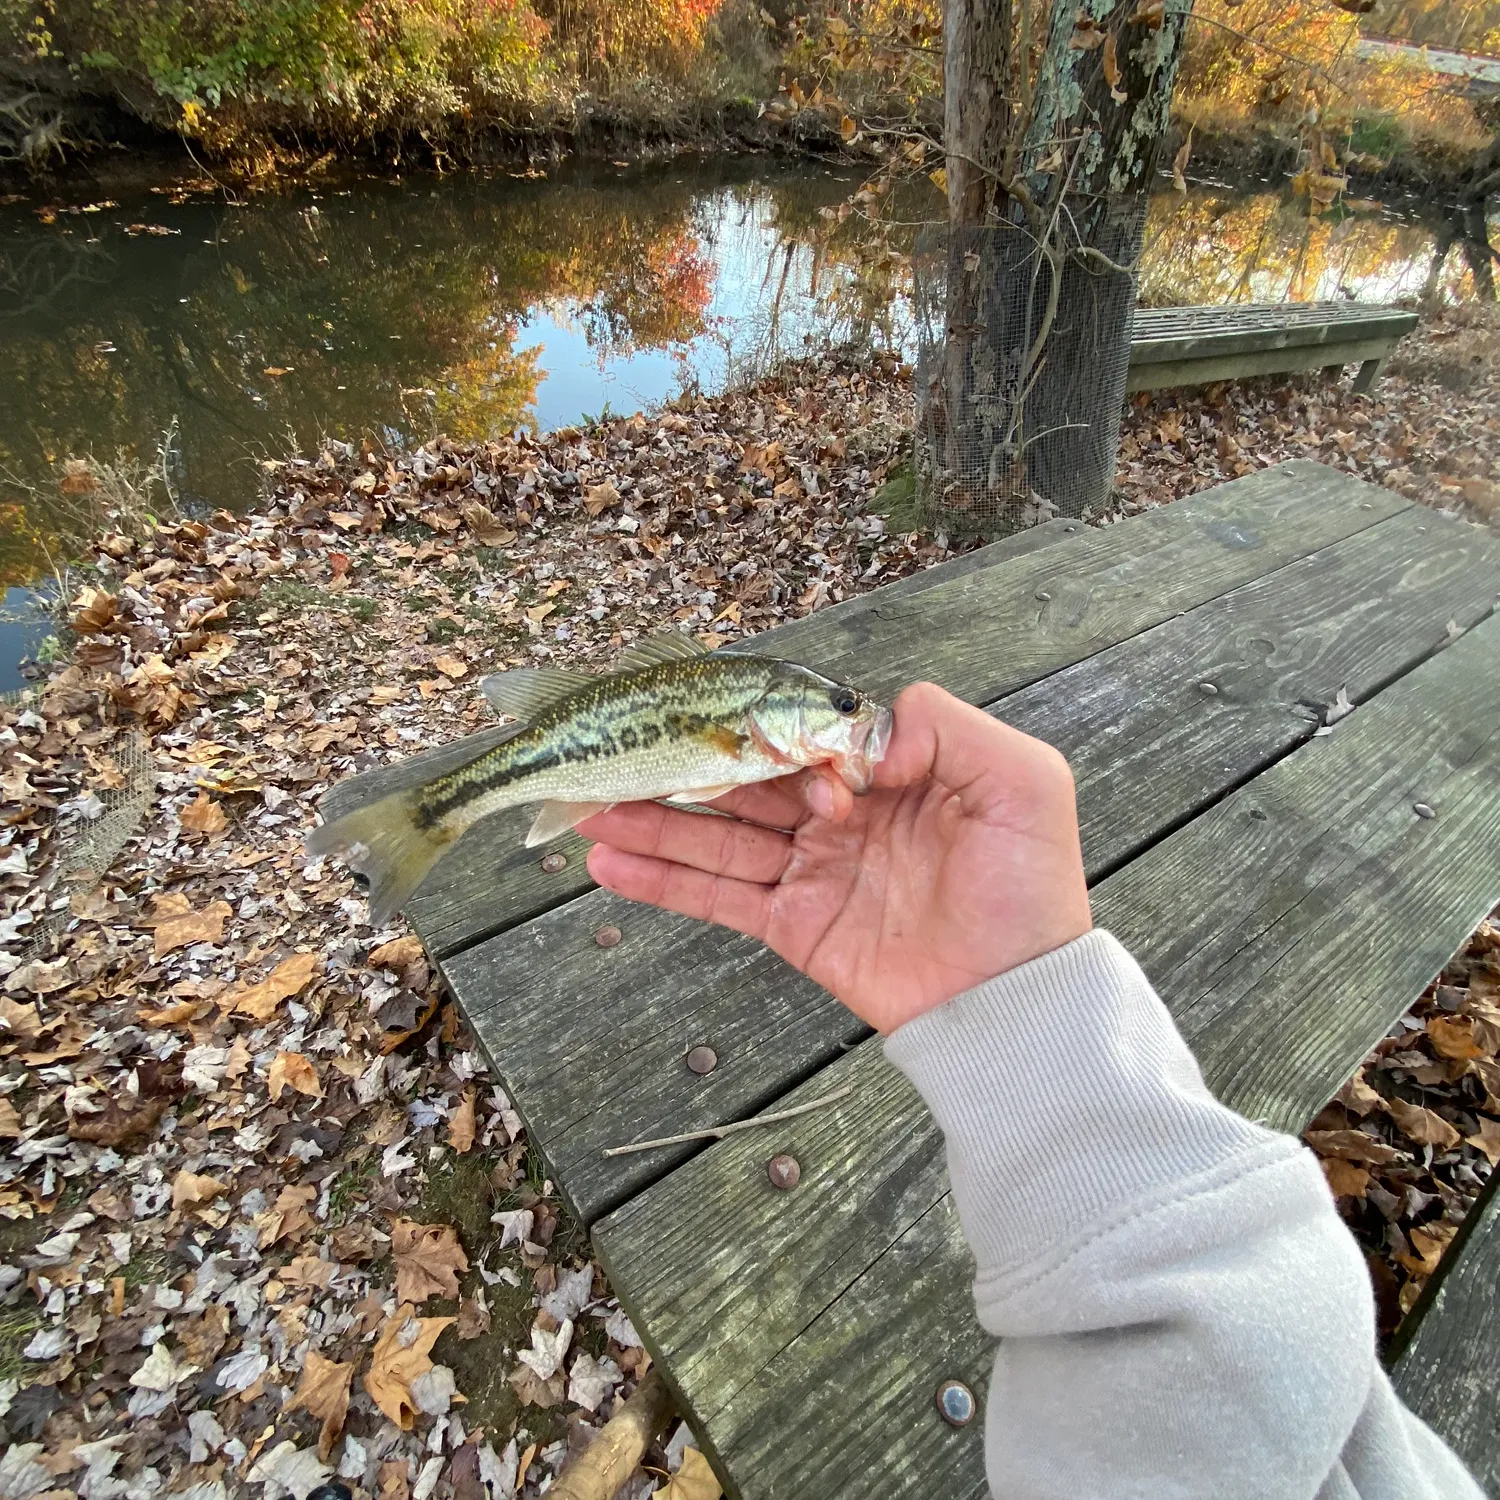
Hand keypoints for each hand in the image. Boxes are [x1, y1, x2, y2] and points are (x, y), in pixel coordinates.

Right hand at [580, 682, 1091, 1033]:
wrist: (1019, 999)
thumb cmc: (1029, 890)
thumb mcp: (1022, 782)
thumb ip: (945, 726)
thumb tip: (860, 737)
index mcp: (887, 773)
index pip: (804, 736)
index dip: (768, 734)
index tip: (740, 738)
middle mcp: (841, 816)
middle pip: (745, 781)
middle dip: (681, 764)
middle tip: (616, 748)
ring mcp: (812, 872)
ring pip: (717, 835)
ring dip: (651, 820)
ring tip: (587, 805)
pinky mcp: (794, 926)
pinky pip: (718, 897)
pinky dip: (661, 880)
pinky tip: (608, 864)